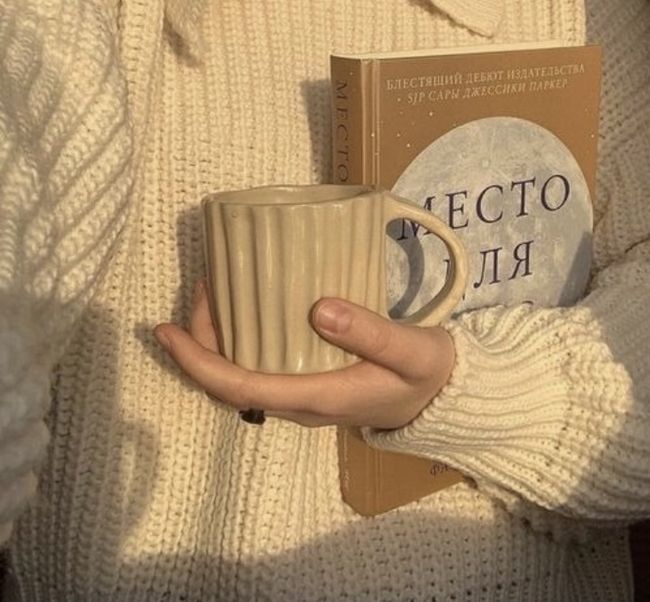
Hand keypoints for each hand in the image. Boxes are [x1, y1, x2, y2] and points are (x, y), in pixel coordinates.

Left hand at [154, 280, 455, 428]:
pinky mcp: (308, 384)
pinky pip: (258, 368)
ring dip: (216, 342)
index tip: (165, 331)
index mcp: (318, 397)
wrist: (440, 397)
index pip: (240, 388)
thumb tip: (320, 310)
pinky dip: (238, 341)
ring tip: (214, 293)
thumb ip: (371, 333)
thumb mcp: (411, 350)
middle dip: (200, 343)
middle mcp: (299, 404)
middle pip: (229, 383)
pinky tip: (244, 309)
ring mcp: (302, 397)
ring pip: (241, 377)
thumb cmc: (426, 372)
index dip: (197, 362)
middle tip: (201, 290)